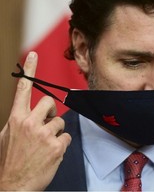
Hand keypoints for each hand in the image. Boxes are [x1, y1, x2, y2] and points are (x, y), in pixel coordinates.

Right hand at [0, 52, 70, 190]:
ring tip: (45, 145)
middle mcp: (29, 123)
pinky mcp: (56, 146)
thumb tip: (30, 114)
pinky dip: (61, 143)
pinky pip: (66, 136)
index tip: (34, 54)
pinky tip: (51, 153)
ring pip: (60, 121)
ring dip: (55, 132)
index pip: (23, 89)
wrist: (12, 185)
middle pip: (49, 102)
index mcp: (15, 119)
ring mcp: (44, 134)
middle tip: (47, 122)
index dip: (30, 70)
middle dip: (51, 111)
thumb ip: (19, 122)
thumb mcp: (7, 137)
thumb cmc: (9, 161)